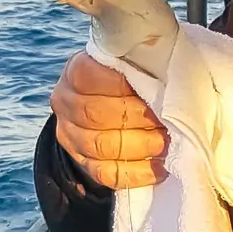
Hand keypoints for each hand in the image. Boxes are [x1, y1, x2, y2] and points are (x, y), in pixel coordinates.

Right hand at [51, 51, 167, 189]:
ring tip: (166, 143)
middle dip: (137, 119)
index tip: (152, 87)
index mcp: (76, 70)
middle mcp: (66, 102)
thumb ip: (142, 60)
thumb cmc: (128, 76)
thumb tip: (166, 57)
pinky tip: (160, 168)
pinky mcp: (82, 162)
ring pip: (101, 146)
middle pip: (96, 114)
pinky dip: (137, 173)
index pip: (89, 77)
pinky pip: (106, 174)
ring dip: (140, 146)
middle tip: (165, 121)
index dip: (122, 84)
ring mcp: (70, 135)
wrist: (106, 102)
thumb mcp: (131, 60)